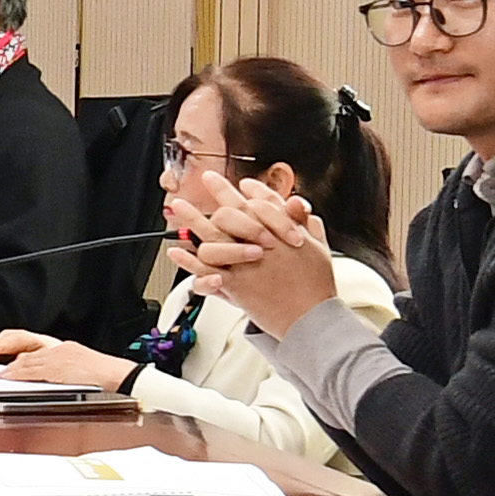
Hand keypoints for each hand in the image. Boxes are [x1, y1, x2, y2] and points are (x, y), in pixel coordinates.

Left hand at [0, 330, 135, 389]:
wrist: (124, 377)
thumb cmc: (99, 378)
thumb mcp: (68, 373)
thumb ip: (41, 372)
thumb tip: (13, 374)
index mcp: (55, 347)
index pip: (17, 341)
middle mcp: (55, 346)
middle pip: (14, 340)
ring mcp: (60, 354)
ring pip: (22, 355)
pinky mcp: (66, 364)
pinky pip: (37, 367)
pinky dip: (20, 371)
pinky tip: (6, 375)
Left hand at [184, 175, 337, 333]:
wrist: (311, 317)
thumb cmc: (316, 285)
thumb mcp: (319, 249)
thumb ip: (307, 225)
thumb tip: (301, 207)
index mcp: (282, 231)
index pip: (264, 201)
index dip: (253, 190)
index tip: (243, 183)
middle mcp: (261, 241)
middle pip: (235, 210)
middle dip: (220, 191)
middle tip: (207, 178)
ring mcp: (246, 261)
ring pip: (214, 234)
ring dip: (192, 219)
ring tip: (178, 206)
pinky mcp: (235, 282)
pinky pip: (205, 268)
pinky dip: (188, 259)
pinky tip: (175, 250)